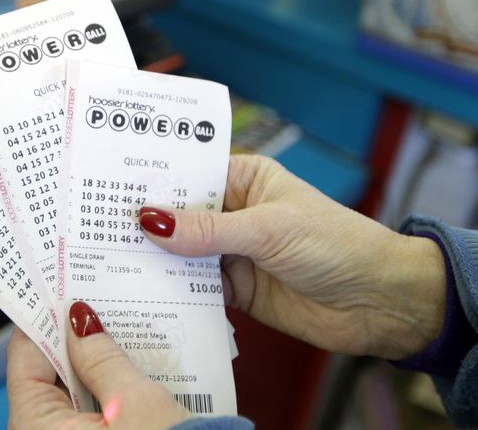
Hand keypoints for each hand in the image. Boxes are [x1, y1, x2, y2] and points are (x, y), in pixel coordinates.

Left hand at [7, 301, 190, 429]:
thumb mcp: (134, 403)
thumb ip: (102, 354)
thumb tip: (78, 317)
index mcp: (33, 428)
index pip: (25, 354)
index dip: (43, 315)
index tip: (59, 281)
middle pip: (49, 370)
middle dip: (74, 333)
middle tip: (95, 293)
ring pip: (73, 388)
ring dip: (96, 358)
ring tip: (118, 319)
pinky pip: (92, 410)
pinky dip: (109, 385)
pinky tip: (131, 358)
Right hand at [138, 154, 446, 359]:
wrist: (379, 303)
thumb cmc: (337, 245)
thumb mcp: (268, 229)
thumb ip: (208, 230)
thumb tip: (150, 221)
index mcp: (245, 180)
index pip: (189, 174)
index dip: (153, 179)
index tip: (110, 184)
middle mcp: (234, 213)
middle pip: (179, 215)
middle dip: (146, 222)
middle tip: (98, 225)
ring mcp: (232, 253)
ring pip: (181, 253)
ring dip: (154, 258)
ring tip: (108, 257)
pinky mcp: (234, 290)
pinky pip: (193, 288)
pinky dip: (172, 291)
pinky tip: (142, 290)